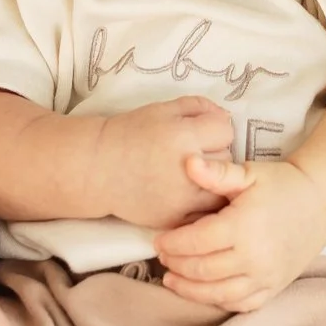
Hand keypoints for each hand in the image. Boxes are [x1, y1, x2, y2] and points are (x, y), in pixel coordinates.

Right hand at [91, 97, 237, 227]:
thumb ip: (198, 106)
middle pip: (227, 160)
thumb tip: (225, 116)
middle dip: (215, 154)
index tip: (201, 133)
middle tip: (194, 154)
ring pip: (221, 190)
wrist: (98, 168)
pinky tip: (187, 193)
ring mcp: (182, 198)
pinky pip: (206, 213)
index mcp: (184, 135)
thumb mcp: (162, 109)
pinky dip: (201, 204)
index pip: (226, 130)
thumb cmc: (130, 133)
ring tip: (195, 175)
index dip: (215, 129)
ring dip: (213, 182)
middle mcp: (187, 168)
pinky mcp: (175, 220)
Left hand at [153, 155, 325, 311]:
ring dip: (190, 289)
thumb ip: (217, 171)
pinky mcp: (274, 287)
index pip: (196, 242)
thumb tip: (189, 162)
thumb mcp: (249, 172)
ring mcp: (266, 275)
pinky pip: (241, 304)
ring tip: (172, 278)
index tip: (158, 240)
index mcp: (244, 225)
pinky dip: (218, 300)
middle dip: (176, 265)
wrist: (320, 203)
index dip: (172, 243)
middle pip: (202, 270)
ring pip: (217, 293)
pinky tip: (204, 291)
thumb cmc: (282, 185)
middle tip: (162, 257)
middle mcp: (255, 256)